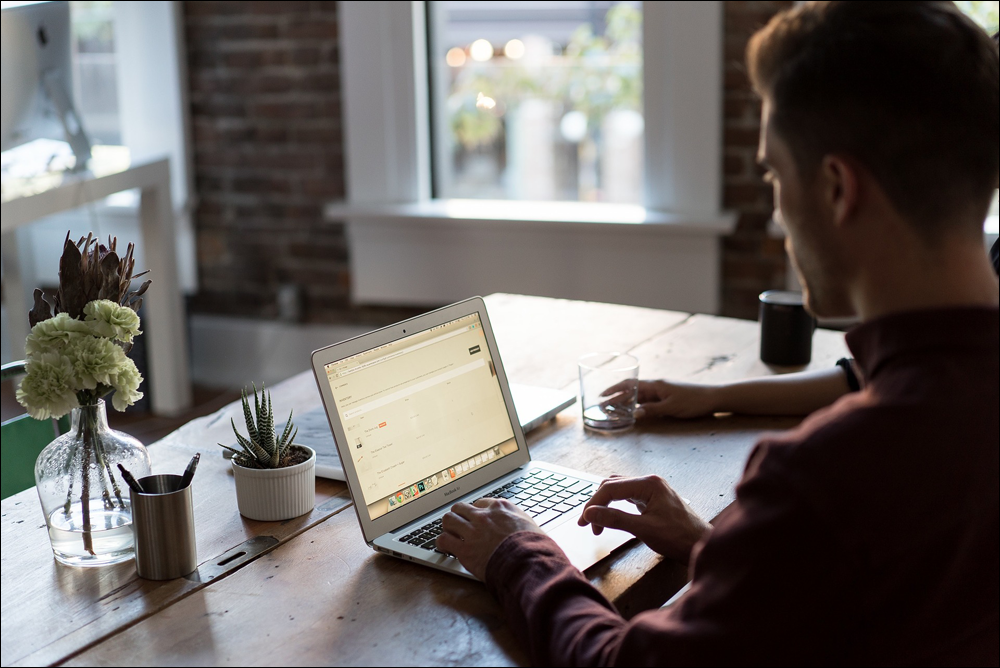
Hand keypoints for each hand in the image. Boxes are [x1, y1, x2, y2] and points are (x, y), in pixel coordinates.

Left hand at [437, 498, 544, 579]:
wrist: (528, 562)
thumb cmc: (535, 547)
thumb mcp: (531, 526)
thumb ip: (520, 523)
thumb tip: (522, 528)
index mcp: (501, 508)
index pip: (481, 503)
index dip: (477, 512)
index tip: (476, 518)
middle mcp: (484, 516)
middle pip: (461, 508)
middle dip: (459, 516)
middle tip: (459, 525)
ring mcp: (472, 531)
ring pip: (448, 519)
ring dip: (448, 527)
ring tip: (449, 533)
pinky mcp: (464, 549)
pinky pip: (444, 540)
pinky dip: (442, 543)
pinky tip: (444, 547)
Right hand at [578, 475, 709, 563]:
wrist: (702, 545)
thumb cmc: (679, 538)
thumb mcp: (644, 529)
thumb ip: (615, 519)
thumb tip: (590, 514)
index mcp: (648, 484)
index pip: (610, 488)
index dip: (593, 504)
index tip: (584, 522)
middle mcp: (649, 482)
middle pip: (612, 485)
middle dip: (597, 504)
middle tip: (587, 524)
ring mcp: (652, 489)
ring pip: (618, 490)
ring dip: (605, 504)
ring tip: (596, 523)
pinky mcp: (653, 499)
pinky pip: (627, 496)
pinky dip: (615, 506)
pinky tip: (611, 517)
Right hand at [605, 379, 718, 419]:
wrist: (713, 398)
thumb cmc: (693, 401)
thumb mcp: (671, 407)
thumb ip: (652, 410)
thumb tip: (634, 414)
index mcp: (655, 385)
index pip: (630, 385)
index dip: (614, 389)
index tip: (602, 395)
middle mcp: (656, 386)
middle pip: (631, 390)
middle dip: (616, 397)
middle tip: (603, 406)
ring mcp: (661, 392)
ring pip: (638, 396)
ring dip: (626, 402)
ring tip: (613, 410)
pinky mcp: (667, 398)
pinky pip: (647, 401)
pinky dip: (638, 406)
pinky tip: (633, 412)